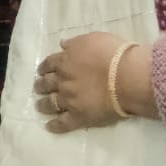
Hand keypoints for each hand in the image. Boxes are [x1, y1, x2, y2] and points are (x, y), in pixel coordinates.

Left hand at [36, 32, 151, 133]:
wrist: (127, 77)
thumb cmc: (113, 54)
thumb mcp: (92, 39)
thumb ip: (74, 43)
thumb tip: (62, 44)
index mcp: (65, 60)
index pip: (49, 63)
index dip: (44, 67)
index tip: (41, 71)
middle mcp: (63, 80)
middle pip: (46, 83)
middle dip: (41, 85)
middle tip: (38, 88)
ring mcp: (69, 100)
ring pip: (50, 103)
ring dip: (43, 105)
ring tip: (39, 106)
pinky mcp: (78, 117)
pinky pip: (63, 123)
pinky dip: (55, 126)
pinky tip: (49, 127)